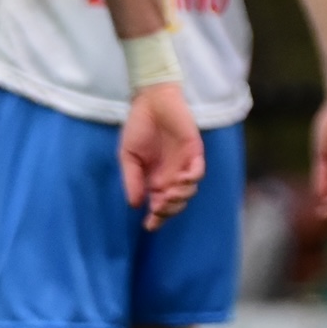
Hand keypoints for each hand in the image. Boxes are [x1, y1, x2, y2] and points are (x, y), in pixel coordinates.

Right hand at [118, 83, 206, 231]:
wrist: (150, 101)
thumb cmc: (138, 127)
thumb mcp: (128, 157)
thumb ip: (132, 180)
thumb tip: (135, 205)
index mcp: (155, 179)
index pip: (160, 206)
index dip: (157, 219)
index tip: (149, 226)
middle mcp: (171, 175)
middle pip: (175, 204)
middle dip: (168, 212)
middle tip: (159, 209)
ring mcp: (183, 164)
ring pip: (188, 192)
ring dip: (179, 198)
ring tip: (167, 195)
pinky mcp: (194, 151)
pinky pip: (198, 171)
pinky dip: (191, 179)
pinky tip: (180, 179)